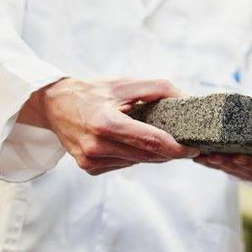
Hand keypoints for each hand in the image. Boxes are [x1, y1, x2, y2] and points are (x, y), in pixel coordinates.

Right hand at [20, 77, 198, 175]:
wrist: (56, 105)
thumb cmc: (95, 92)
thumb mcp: (126, 84)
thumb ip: (159, 89)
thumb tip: (188, 100)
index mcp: (106, 124)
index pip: (151, 141)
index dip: (176, 148)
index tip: (195, 148)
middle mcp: (96, 146)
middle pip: (147, 155)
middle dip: (171, 152)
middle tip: (188, 144)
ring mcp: (90, 160)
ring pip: (138, 162)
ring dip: (155, 154)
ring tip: (163, 139)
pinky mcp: (89, 167)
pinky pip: (124, 164)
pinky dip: (136, 155)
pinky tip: (133, 142)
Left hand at [194, 153, 251, 182]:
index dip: (251, 160)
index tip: (237, 156)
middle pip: (249, 170)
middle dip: (229, 164)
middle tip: (212, 156)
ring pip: (237, 173)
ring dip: (218, 166)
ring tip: (201, 156)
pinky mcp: (245, 174)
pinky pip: (229, 172)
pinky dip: (215, 166)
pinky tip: (201, 159)